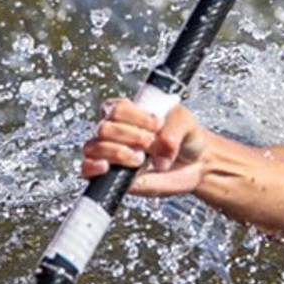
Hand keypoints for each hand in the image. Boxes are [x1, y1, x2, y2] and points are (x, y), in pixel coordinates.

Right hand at [80, 98, 208, 196]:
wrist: (196, 164)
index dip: (136, 117)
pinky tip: (109, 167)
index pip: (116, 108)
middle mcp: (116, 131)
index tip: (157, 124)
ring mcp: (111, 152)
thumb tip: (159, 159)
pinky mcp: (111, 175)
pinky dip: (93, 168)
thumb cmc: (186, 139)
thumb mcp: (186, 123)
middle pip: (104, 128)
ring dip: (118, 153)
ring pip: (93, 147)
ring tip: (140, 159)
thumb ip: (172, 133)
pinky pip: (86, 169)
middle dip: (131, 137)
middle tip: (151, 144)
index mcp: (130, 112)